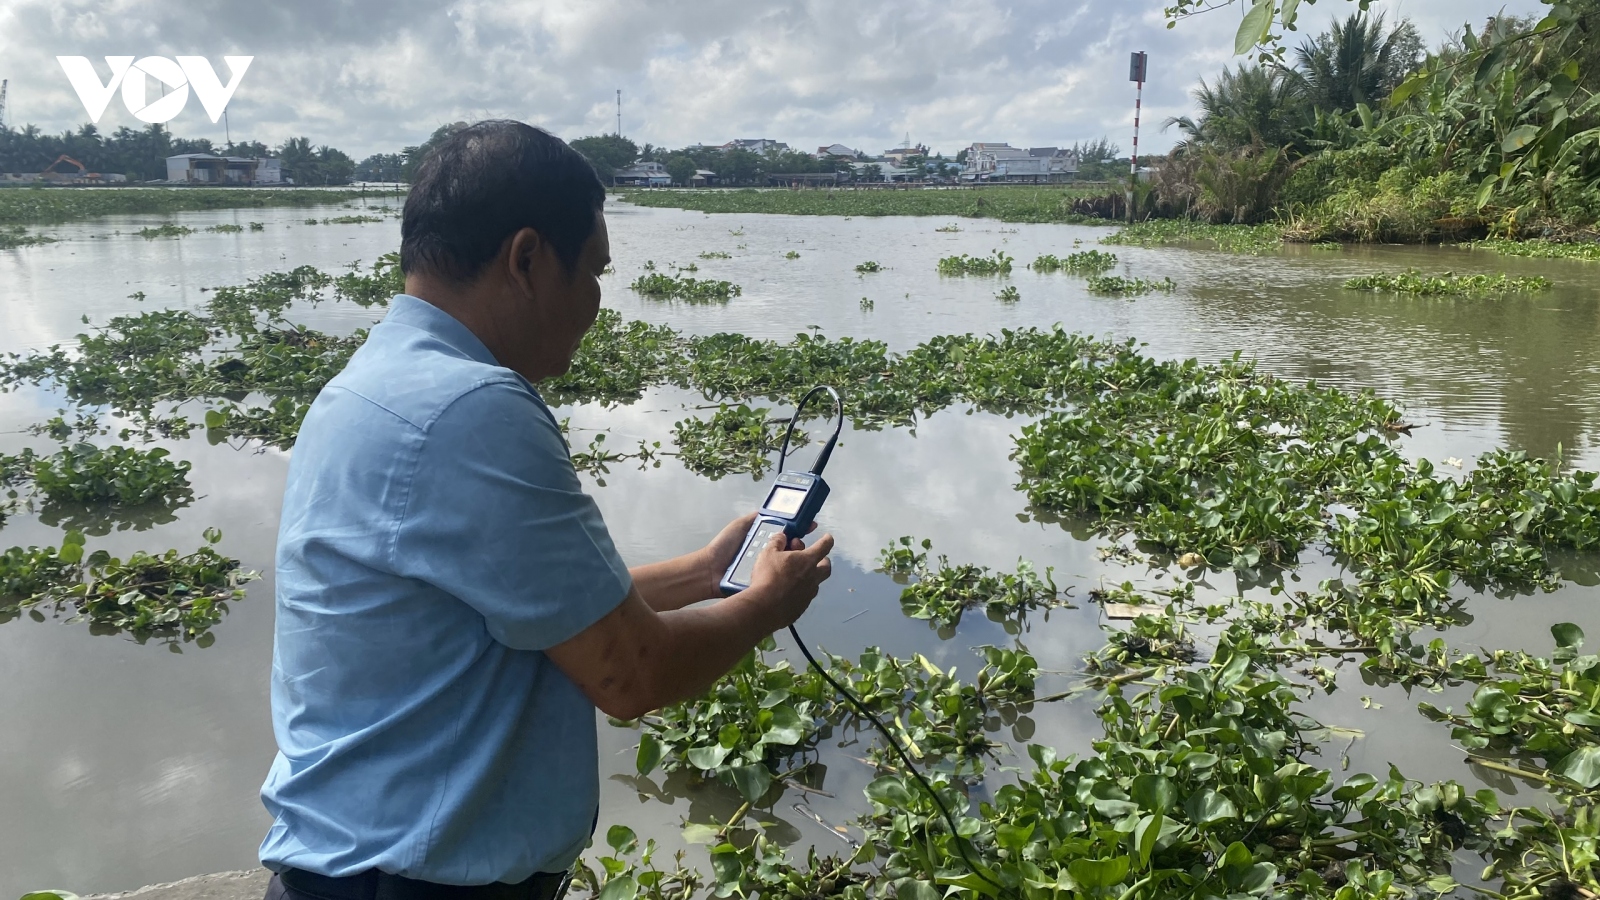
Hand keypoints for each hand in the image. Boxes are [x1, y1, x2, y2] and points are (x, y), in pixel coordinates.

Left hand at [698, 513, 816, 596]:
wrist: (710, 571)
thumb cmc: (723, 547)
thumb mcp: (739, 526)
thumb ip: (753, 519)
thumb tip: (770, 510)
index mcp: (763, 543)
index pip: (785, 535)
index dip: (798, 530)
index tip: (811, 526)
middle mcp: (767, 557)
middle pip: (790, 551)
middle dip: (798, 546)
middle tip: (798, 544)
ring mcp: (766, 571)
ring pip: (786, 566)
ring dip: (794, 562)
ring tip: (797, 558)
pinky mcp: (763, 584)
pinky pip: (778, 580)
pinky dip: (787, 578)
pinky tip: (794, 576)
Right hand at [745, 530, 833, 629]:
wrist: (765, 608)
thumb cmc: (768, 576)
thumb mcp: (768, 553)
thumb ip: (777, 542)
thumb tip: (783, 536)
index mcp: (807, 560)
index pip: (824, 546)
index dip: (827, 540)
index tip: (827, 537)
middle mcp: (813, 577)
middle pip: (826, 567)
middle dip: (823, 560)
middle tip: (812, 558)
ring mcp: (809, 594)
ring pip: (816, 582)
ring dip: (810, 576)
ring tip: (795, 575)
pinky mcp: (802, 607)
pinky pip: (806, 596)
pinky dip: (801, 591)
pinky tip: (788, 592)